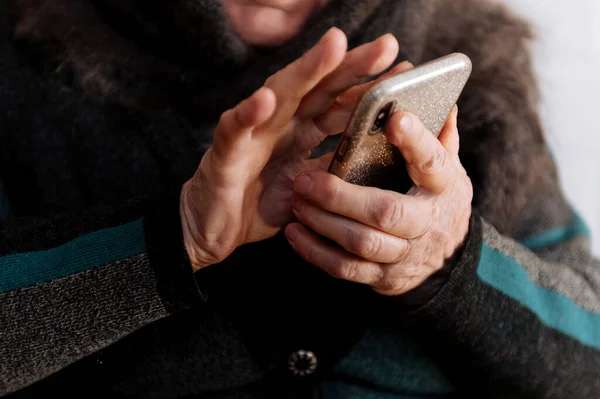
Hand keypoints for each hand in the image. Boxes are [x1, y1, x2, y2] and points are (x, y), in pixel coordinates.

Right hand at [181, 28, 410, 270]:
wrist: (211, 230)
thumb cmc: (256, 204)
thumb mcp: (307, 188)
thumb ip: (332, 167)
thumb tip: (372, 157)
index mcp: (301, 133)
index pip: (339, 103)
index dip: (369, 88)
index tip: (406, 72)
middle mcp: (280, 125)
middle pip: (319, 89)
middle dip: (351, 65)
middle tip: (388, 44)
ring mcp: (252, 134)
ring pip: (281, 96)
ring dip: (306, 71)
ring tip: (334, 46)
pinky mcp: (225, 153)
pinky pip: (235, 131)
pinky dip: (248, 115)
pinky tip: (265, 100)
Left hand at [284, 106, 472, 295]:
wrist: (446, 258)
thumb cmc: (436, 199)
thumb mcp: (446, 167)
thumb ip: (439, 136)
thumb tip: (443, 100)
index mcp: (443, 186)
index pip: (431, 163)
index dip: (415, 142)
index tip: (394, 120)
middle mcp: (426, 223)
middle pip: (385, 212)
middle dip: (340, 197)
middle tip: (304, 180)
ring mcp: (404, 255)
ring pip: (361, 243)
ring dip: (322, 222)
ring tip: (296, 201)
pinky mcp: (383, 277)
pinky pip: (346, 269)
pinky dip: (315, 252)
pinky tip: (294, 232)